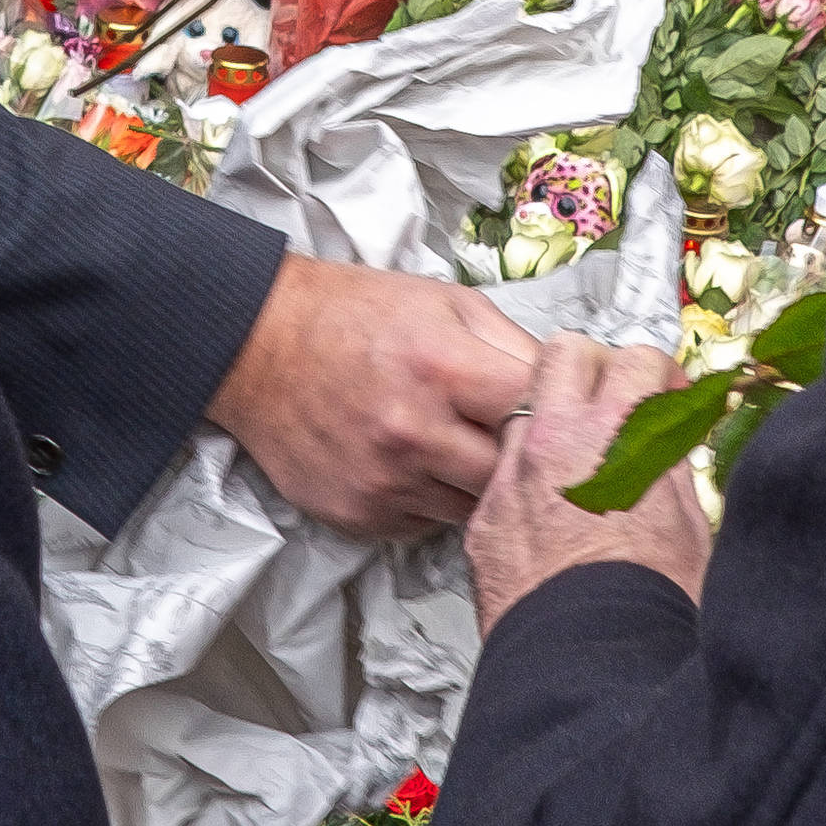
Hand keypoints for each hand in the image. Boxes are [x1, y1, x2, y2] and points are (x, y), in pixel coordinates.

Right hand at [209, 255, 539, 536]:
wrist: (258, 346)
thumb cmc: (355, 315)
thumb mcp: (446, 302)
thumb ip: (513, 345)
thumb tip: (568, 387)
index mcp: (442, 367)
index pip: (539, 412)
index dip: (557, 412)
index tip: (558, 411)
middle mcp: (413, 432)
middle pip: (513, 475)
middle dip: (520, 457)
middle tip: (505, 434)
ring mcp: (384, 482)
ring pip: (473, 508)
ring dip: (475, 482)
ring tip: (454, 442)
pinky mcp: (359, 515)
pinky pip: (425, 523)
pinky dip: (430, 498)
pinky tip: (413, 462)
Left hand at [466, 332, 710, 631]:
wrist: (592, 666)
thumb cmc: (647, 609)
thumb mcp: (692, 527)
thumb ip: (672, 469)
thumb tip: (671, 449)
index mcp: (620, 433)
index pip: (637, 359)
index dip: (658, 376)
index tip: (664, 397)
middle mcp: (556, 441)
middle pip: (566, 353)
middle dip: (594, 368)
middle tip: (614, 400)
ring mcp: (512, 476)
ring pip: (520, 408)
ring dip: (549, 419)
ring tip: (576, 458)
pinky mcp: (484, 517)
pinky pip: (499, 473)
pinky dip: (522, 479)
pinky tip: (547, 513)